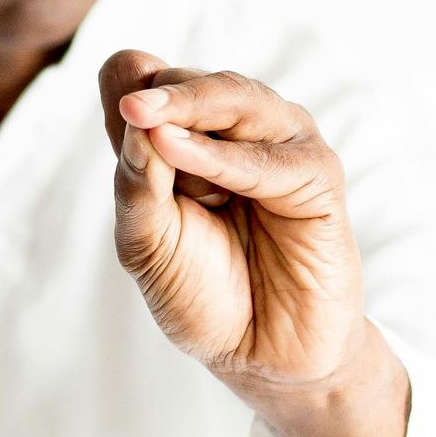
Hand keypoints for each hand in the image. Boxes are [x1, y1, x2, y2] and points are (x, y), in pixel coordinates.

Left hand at [100, 49, 368, 393]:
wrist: (260, 356)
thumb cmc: (203, 296)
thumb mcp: (146, 244)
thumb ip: (135, 182)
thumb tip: (133, 115)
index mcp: (186, 137)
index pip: (151, 81)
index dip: (130, 92)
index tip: (118, 111)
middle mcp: (234, 131)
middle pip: (194, 81)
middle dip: (161, 95)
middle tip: (130, 108)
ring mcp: (279, 147)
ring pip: (236, 99)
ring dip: (189, 111)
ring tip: (149, 122)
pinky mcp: (317, 176)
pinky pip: (270, 157)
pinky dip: (224, 157)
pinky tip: (184, 153)